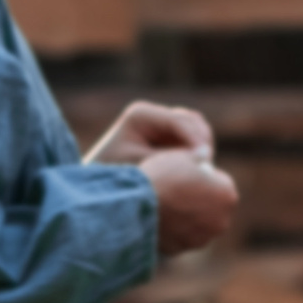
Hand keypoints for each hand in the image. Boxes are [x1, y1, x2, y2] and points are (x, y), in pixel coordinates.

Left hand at [87, 101, 214, 167]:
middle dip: (201, 143)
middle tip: (205, 167)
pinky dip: (197, 156)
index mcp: (141, 114)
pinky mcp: (170, 140)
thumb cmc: (114, 177)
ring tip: (201, 171)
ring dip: (202, 149)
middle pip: (192, 121)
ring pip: (197, 131)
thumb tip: (205, 158)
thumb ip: (172, 160)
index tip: (204, 160)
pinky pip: (194, 143)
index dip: (195, 139)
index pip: (178, 121)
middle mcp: (154, 116)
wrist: (96, 188)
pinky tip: (196, 173)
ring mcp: (163, 126)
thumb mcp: (143, 168)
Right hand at [141, 147, 237, 254]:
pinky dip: (172, 230)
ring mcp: (201, 238)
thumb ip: (197, 156)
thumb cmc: (162, 178)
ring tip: (164, 204)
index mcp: (228, 195)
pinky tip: (157, 218)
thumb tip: (205, 153)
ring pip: (196, 224)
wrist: (136, 206)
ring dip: (186, 216)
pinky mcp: (182, 249)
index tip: (185, 174)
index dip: (203, 176)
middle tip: (175, 189)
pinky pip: (178, 236)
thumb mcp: (181, 156)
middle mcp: (221, 221)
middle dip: (198, 199)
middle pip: (211, 206)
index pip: (220, 182)